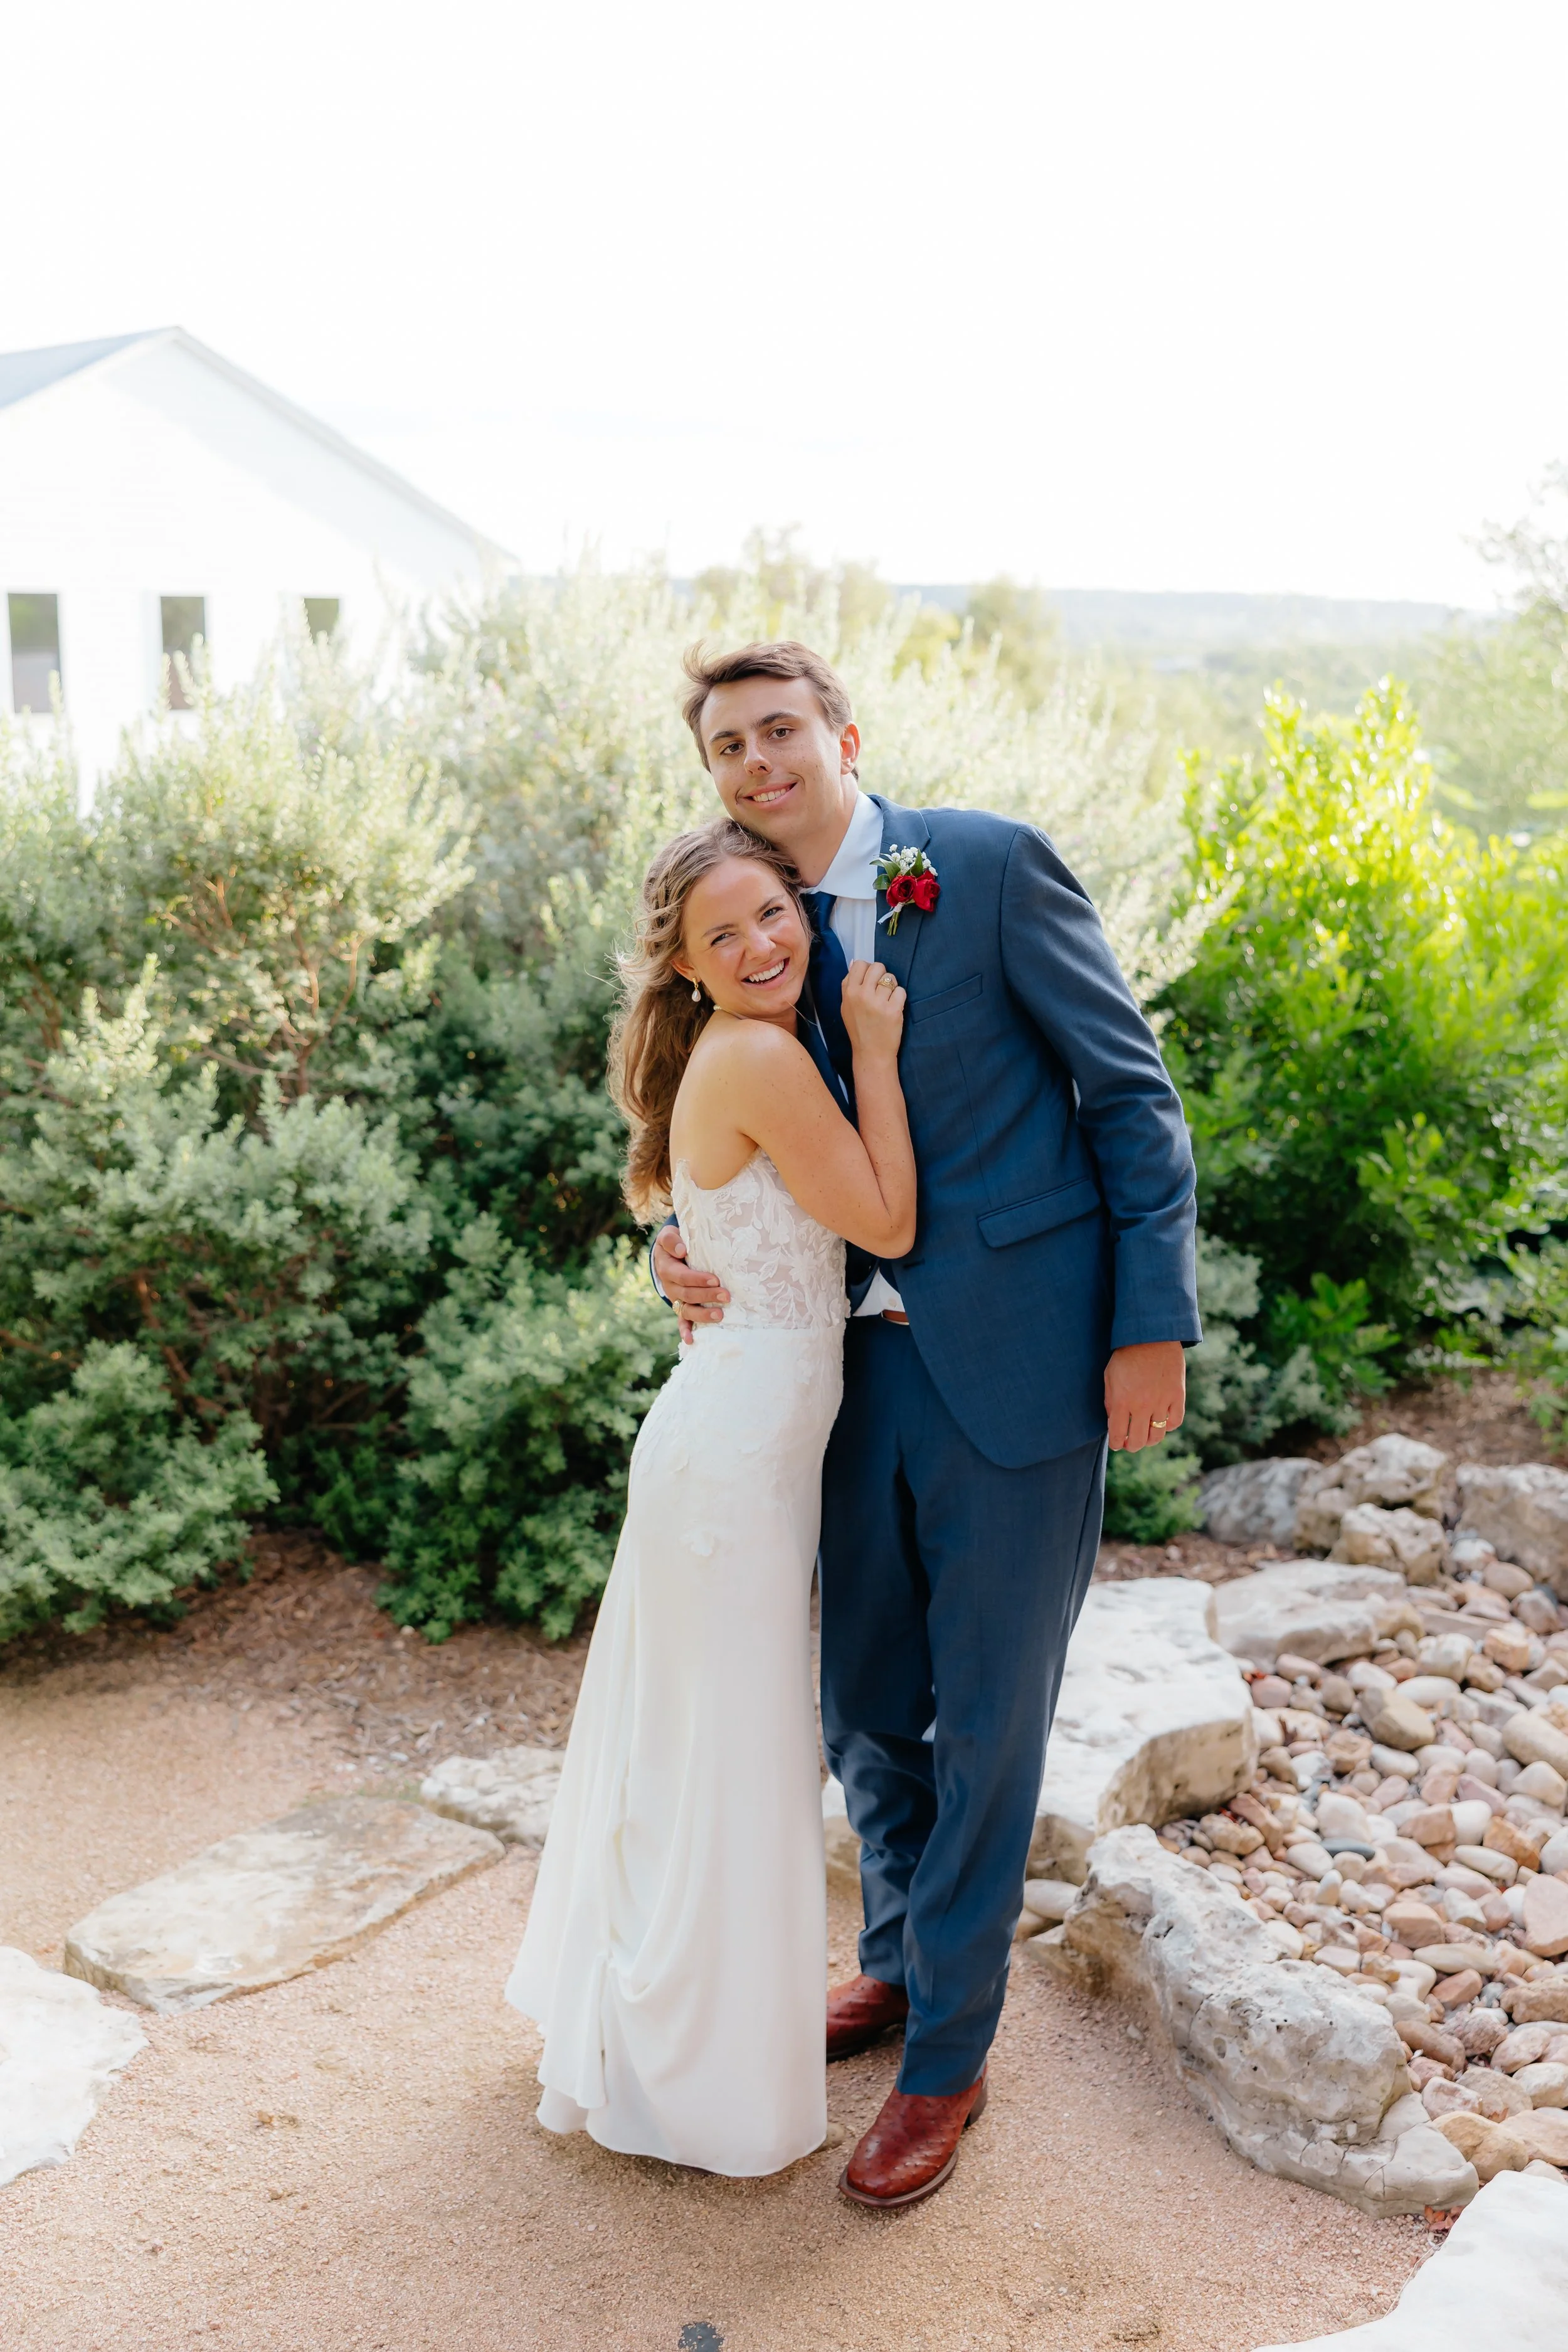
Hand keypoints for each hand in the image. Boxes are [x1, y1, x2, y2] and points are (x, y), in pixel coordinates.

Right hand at [652, 1224, 727, 1344]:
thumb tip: (682, 1250)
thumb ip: (672, 1239)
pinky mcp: (680, 1306)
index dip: (697, 1279)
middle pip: (687, 1294)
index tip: (716, 1279)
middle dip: (707, 1296)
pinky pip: (682, 1320)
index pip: (682, 1276)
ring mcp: (675, 1299)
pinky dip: (685, 1331)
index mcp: (667, 1268)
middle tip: (726, 1295)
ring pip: (686, 1310)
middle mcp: (670, 1286)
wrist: (668, 1254)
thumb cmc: (675, 1243)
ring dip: (702, 1314)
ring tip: (720, 1315)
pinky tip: (692, 1341)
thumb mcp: (669, 1235)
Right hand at [838, 960, 905, 1060]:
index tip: (870, 980)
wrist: (871, 1052)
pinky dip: (900, 998)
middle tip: (881, 990)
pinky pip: (901, 991)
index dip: (868, 970)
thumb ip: (848, 984)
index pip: (860, 964)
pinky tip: (894, 1008)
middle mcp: (862, 995)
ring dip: (891, 988)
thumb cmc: (859, 1029)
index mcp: (849, 993)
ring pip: (891, 979)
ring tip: (887, 1001)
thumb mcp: (846, 1006)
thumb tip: (854, 962)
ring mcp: (878, 1003)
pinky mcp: (893, 1010)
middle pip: (877, 967)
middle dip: (882, 976)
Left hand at [1105, 1340, 1185, 1451]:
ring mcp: (1161, 1402)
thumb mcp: (1109, 1376)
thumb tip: (1113, 1421)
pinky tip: (1162, 1422)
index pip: (1117, 1435)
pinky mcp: (1177, 1396)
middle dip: (1131, 1446)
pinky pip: (1175, 1422)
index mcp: (1121, 1400)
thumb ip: (1110, 1400)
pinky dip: (1169, 1426)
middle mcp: (1141, 1405)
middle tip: (1130, 1443)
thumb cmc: (1126, 1354)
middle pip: (1137, 1441)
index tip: (1117, 1443)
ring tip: (1146, 1436)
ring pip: (1157, 1436)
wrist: (1151, 1335)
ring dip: (1150, 1440)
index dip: (1116, 1443)